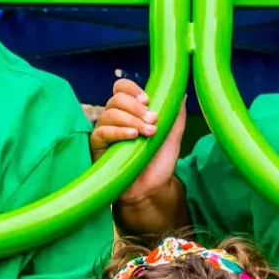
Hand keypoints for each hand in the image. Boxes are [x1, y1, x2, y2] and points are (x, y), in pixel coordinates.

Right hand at [92, 77, 185, 205]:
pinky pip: (102, 132)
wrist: (151, 189)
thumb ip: (176, 115)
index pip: (122, 89)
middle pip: (116, 99)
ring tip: (148, 133)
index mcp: (130, 111)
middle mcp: (115, 118)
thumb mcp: (172, 136)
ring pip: (110, 114)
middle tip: (153, 120)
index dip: (132, 89)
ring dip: (131, 120)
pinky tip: (132, 136)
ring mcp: (105, 132)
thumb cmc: (159, 163)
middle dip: (136, 107)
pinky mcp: (96, 147)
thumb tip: (181, 92)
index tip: (148, 99)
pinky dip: (118, 131)